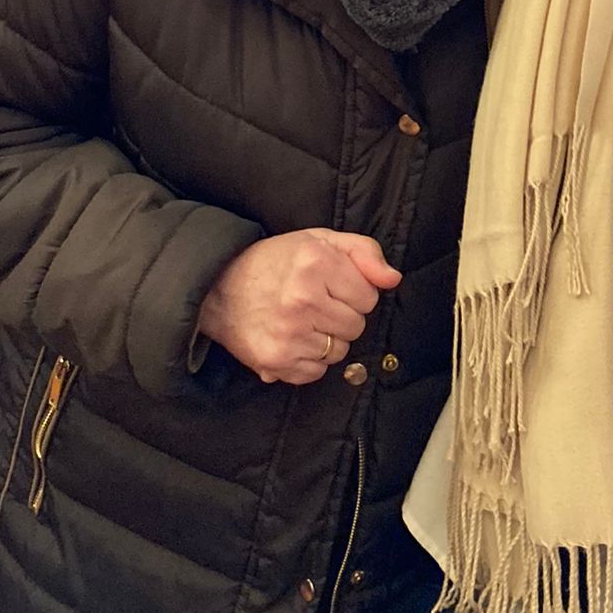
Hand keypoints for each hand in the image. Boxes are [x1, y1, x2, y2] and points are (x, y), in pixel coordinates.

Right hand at [196, 230, 401, 385]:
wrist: (219, 287)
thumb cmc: (275, 262)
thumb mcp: (320, 240)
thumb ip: (364, 252)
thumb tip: (393, 279)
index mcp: (315, 262)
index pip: (369, 296)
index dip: (354, 291)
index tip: (333, 285)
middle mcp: (302, 299)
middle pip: (356, 326)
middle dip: (342, 315)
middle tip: (316, 302)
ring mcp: (288, 333)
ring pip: (339, 351)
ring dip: (327, 338)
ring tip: (302, 320)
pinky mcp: (276, 361)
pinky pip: (317, 371)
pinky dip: (309, 359)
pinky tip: (292, 338)